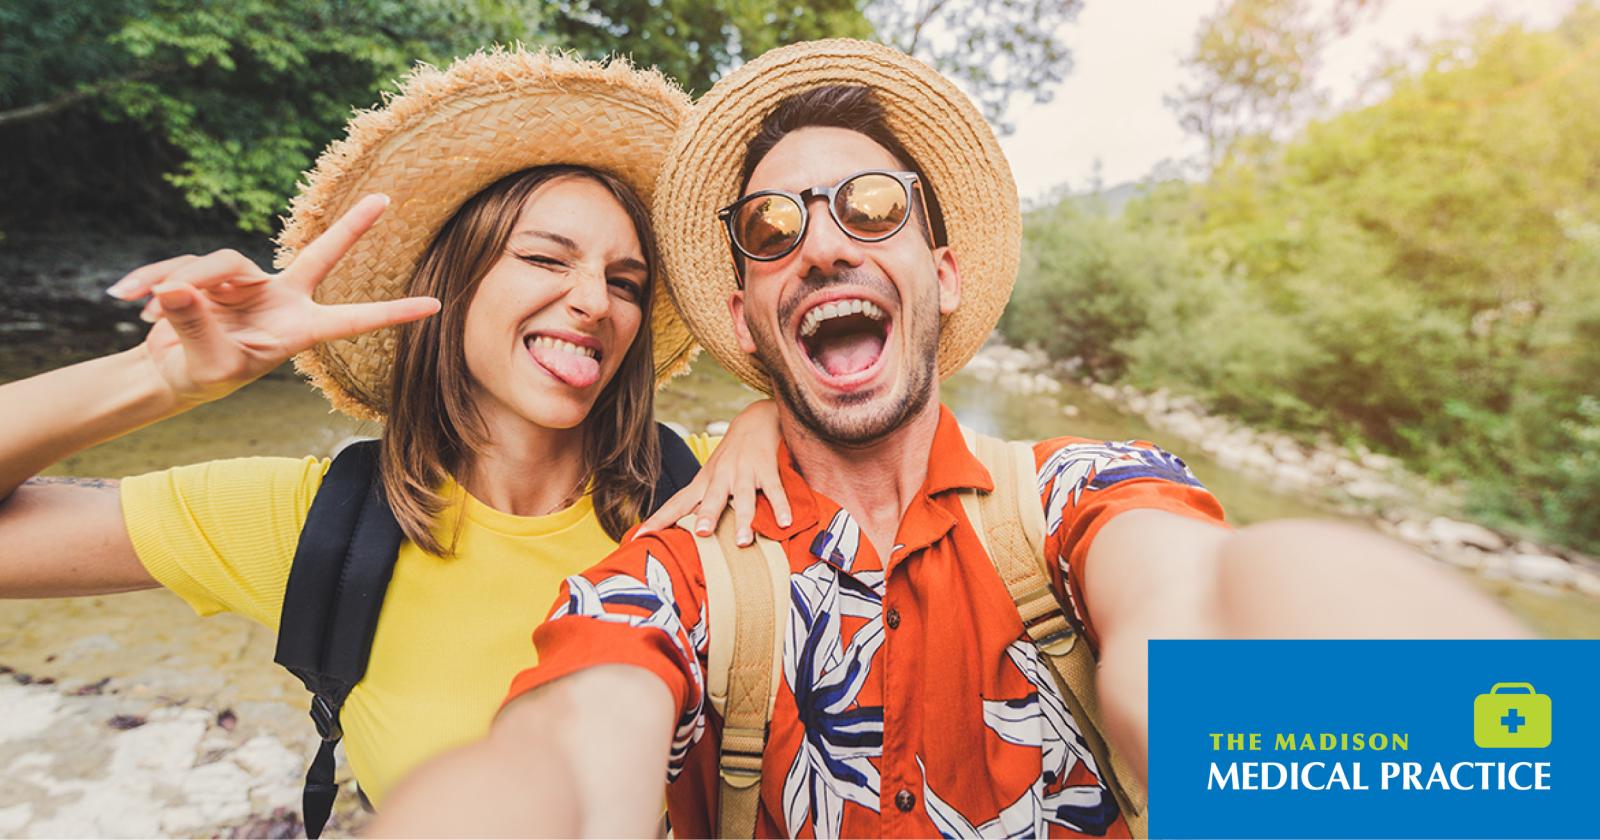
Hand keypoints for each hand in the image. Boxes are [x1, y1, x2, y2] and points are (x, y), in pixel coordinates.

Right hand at [107, 195, 440, 405]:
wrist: (171, 371)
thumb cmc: (204, 376)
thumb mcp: (208, 364)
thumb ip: (198, 328)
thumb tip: (180, 288)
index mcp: (298, 328)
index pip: (352, 319)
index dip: (391, 312)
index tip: (435, 305)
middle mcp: (281, 297)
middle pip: (321, 255)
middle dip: (352, 228)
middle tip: (387, 199)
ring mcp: (248, 281)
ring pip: (222, 263)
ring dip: (186, 285)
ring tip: (154, 314)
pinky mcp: (211, 272)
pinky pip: (183, 266)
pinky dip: (153, 282)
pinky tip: (128, 301)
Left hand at [636, 400, 790, 545]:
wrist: (755, 420)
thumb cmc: (730, 457)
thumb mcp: (710, 478)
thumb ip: (698, 504)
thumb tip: (685, 535)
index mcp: (703, 482)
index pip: (677, 503)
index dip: (659, 520)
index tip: (639, 537)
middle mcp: (720, 476)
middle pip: (711, 498)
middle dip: (706, 516)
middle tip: (702, 535)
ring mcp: (743, 472)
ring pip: (742, 496)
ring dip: (743, 518)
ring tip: (743, 541)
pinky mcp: (766, 469)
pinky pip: (774, 490)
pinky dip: (780, 506)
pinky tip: (785, 522)